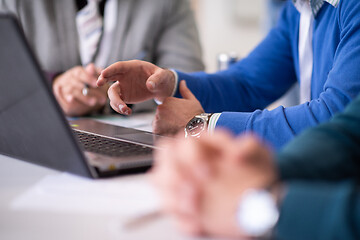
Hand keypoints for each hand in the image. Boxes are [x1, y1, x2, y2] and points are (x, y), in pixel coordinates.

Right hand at [52, 64, 107, 115]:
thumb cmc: (85, 82)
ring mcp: (64, 87)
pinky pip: (63, 97)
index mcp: (77, 72)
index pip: (80, 73)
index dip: (88, 78)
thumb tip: (94, 68)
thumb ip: (94, 73)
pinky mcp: (62, 97)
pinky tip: (71, 100)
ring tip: (93, 102)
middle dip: (90, 92)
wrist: (70, 89)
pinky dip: (67, 97)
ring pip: (72, 91)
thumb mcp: (91, 76)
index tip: (96, 83)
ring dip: (83, 97)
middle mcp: (69, 79)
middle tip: (102, 98)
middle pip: (77, 84)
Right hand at [97, 60, 175, 114]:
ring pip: (112, 93)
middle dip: (103, 80)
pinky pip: (117, 102)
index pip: (118, 67)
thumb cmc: (161, 77)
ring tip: (125, 110)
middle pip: (109, 77)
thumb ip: (157, 79)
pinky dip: (120, 108)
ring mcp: (123, 87)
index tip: (103, 74)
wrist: (161, 87)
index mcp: (131, 67)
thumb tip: (150, 85)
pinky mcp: (125, 96)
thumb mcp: (162, 76)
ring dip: (115, 102)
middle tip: (99, 84)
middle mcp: (124, 76)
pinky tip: (127, 112)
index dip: (110, 70)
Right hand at [151, 131, 277, 238]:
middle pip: (165, 159)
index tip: (208, 171)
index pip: (184, 142)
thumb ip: (249, 146)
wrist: (262, 198)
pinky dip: (183, 220)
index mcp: (204, 146)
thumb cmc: (258, 171)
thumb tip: (236, 152)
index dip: (192, 156)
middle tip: (194, 189)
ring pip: (160, 184)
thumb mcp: (260, 154)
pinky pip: (173, 214)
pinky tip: (198, 223)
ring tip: (194, 206)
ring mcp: (186, 185)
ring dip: (173, 197)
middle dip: (175, 175)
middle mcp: (190, 163)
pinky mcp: (188, 208)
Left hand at [153, 80, 203, 135]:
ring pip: (159, 122)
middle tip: (178, 122)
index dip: (174, 111)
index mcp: (168, 100)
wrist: (195, 130)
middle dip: (168, 117)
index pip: (166, 105)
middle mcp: (160, 109)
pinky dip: (162, 132)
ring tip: (175, 127)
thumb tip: (182, 82)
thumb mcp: (192, 100)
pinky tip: (171, 132)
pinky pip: (157, 130)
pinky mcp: (157, 130)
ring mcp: (158, 119)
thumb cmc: (195, 116)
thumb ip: (184, 90)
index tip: (180, 115)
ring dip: (164, 125)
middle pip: (161, 113)